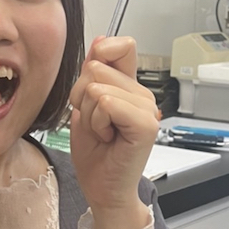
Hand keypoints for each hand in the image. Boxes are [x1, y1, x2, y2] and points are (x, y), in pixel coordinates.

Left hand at [69, 36, 158, 228]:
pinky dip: (98, 123)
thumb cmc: (95, 153)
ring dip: (90, 115)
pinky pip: (108, 104)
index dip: (102, 53)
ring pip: (98, 88)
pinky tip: (108, 138)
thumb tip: (100, 40)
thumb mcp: (84, 105)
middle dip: (82, 98)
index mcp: (128, 86)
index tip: (91, 82)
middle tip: (95, 123)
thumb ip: (92, 74)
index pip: (122, 46)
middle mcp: (141, 94)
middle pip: (96, 68)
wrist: (101, 189)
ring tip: (102, 132)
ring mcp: (147, 108)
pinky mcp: (146, 124)